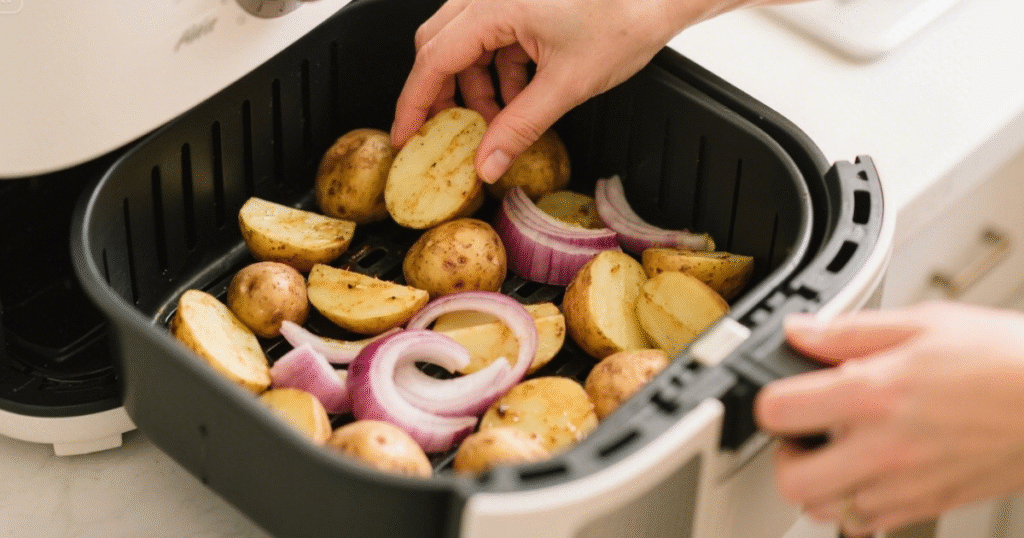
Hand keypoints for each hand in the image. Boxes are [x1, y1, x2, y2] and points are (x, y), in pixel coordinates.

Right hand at [390, 0, 734, 182]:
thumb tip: (486, 163)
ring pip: (465, 43)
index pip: (433, 59)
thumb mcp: (566, 86)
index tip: (406, 137)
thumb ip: (519, 128)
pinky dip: (497, 71)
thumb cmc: (626, 18)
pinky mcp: (522, 1)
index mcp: (494, 5)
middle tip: (446, 135)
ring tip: (496, 123)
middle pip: (440, 47)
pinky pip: (492, 37)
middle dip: (442, 95)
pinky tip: (518, 99)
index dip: (415, 103)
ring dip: (475, 86)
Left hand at [755, 301, 1023, 535]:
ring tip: (835, 453)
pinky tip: (871, 472)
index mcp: (873, 394)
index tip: (783, 395)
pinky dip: (856, 504)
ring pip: (825, 511)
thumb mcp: (922, 323)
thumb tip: (800, 331)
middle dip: (785, 457)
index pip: (778, 412)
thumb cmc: (1005, 359)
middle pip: (791, 482)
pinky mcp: (927, 505)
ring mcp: (905, 484)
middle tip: (801, 434)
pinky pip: (867, 524)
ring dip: (819, 485)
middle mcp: (882, 447)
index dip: (768, 401)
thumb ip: (849, 331)